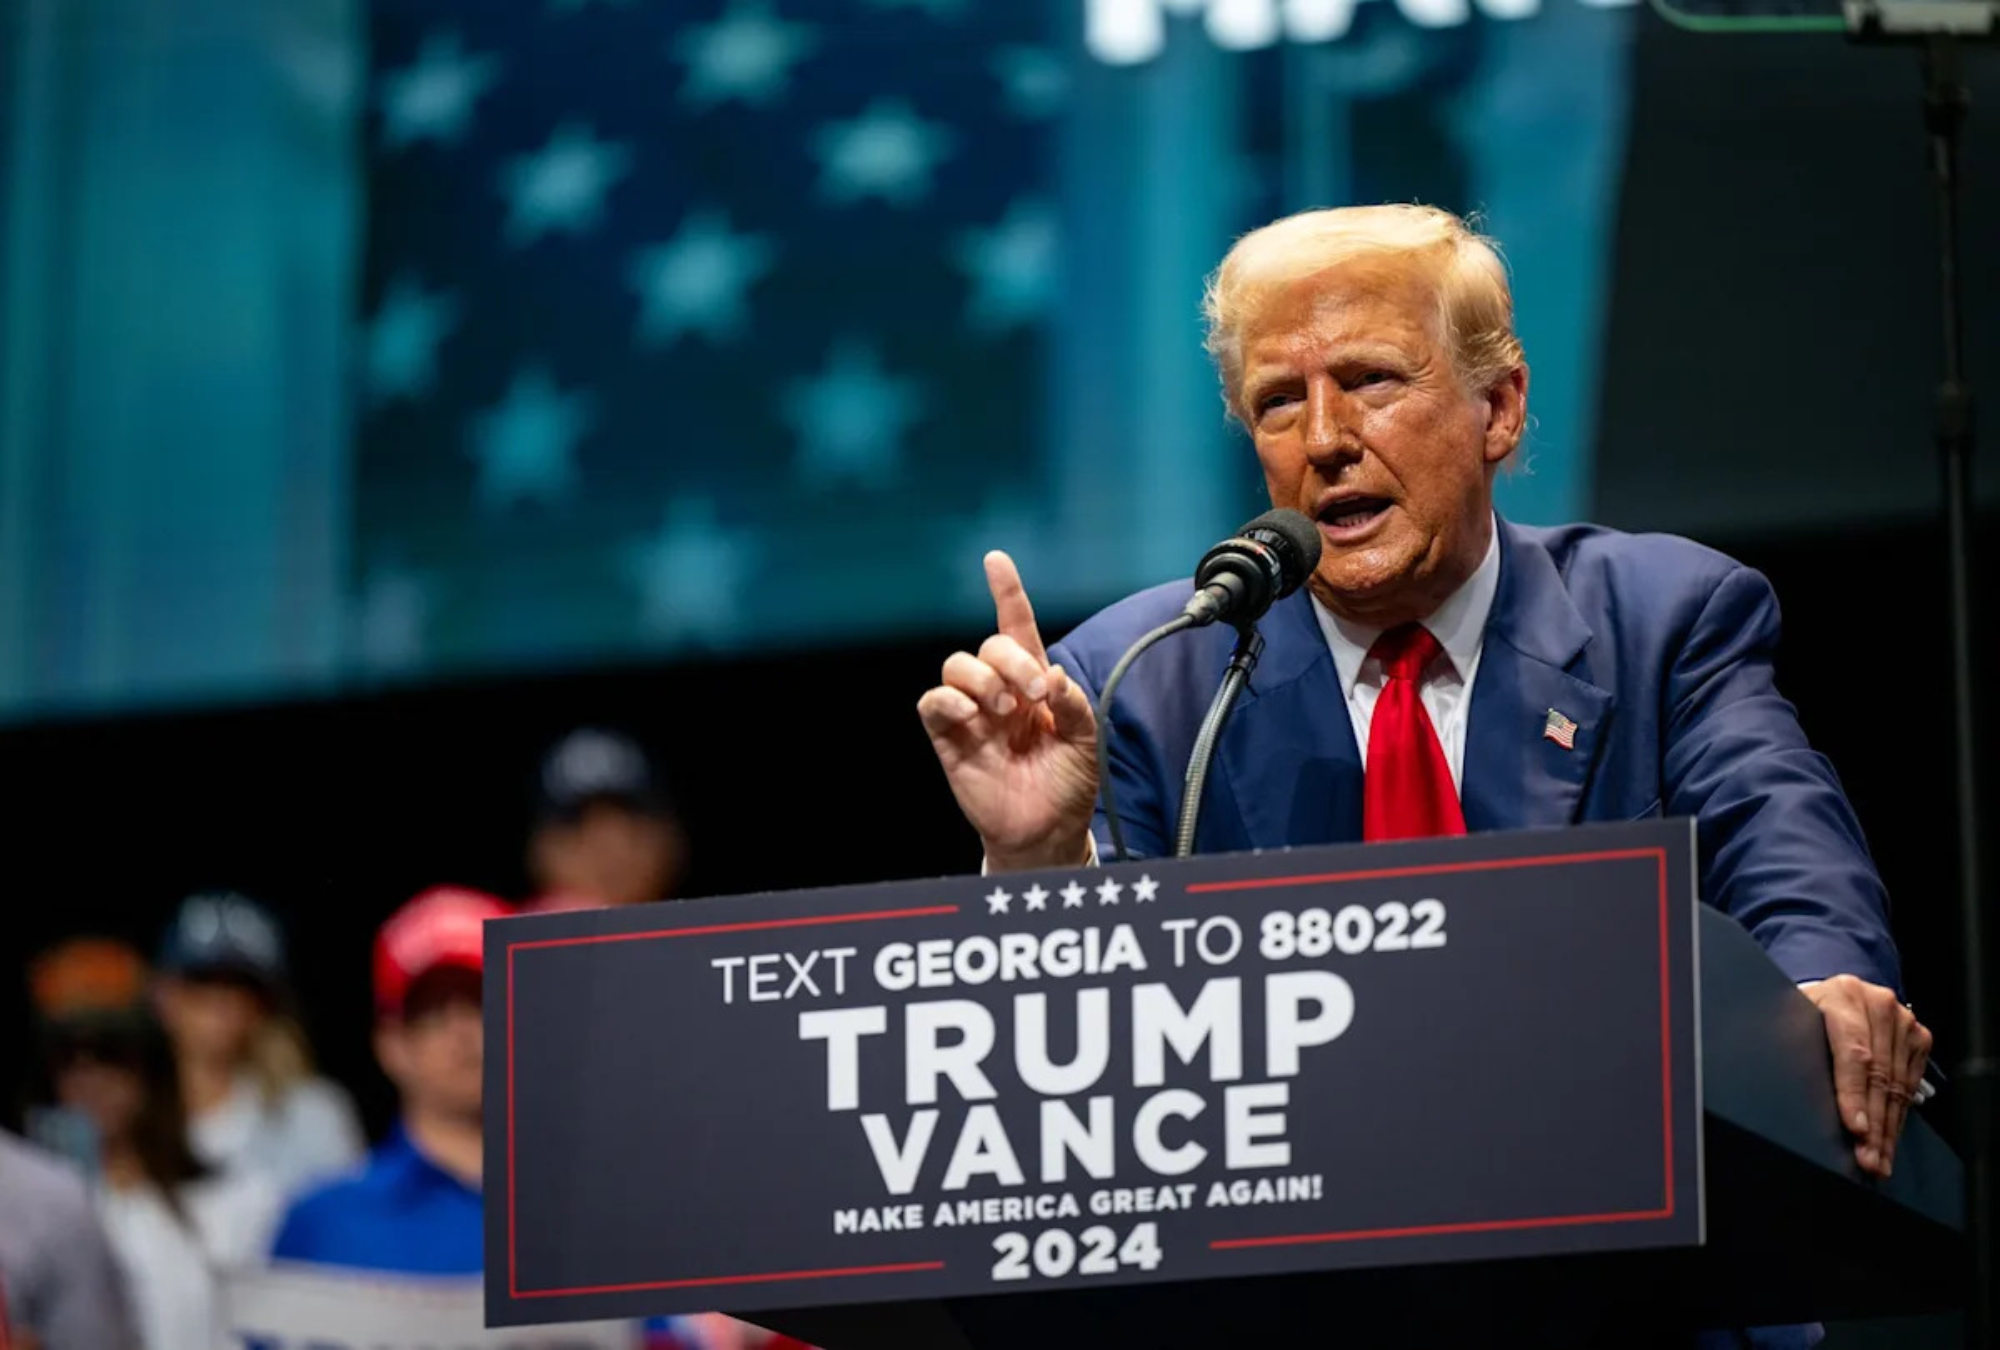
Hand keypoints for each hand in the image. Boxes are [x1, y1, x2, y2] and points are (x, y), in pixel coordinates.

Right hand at [917, 551, 1098, 871]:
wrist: (1047, 831)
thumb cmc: (1067, 784)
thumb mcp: (1087, 741)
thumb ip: (1074, 705)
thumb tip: (1052, 678)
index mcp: (1033, 683)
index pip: (1016, 628)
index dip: (1006, 592)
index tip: (995, 560)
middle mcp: (999, 691)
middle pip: (991, 645)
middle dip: (1013, 660)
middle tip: (1034, 694)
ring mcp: (972, 714)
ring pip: (957, 666)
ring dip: (983, 678)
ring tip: (1005, 710)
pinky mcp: (949, 739)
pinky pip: (932, 703)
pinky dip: (949, 699)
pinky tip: (974, 715)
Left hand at [1800, 974, 1931, 1178]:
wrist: (1838, 994)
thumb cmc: (1808, 1010)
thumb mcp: (1793, 1018)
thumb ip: (1792, 1043)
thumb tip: (1781, 1084)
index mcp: (1844, 996)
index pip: (1853, 1053)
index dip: (1853, 1093)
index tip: (1855, 1128)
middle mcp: (1879, 1006)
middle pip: (1880, 1076)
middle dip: (1873, 1124)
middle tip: (1868, 1158)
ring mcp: (1904, 1022)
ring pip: (1898, 1087)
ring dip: (1888, 1129)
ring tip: (1878, 1160)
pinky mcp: (1919, 1038)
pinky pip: (1910, 1086)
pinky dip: (1899, 1118)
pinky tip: (1889, 1140)